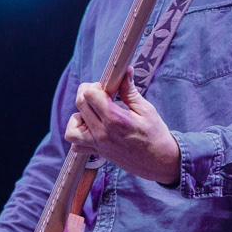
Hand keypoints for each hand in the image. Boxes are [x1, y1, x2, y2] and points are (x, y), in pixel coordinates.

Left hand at [64, 75, 179, 184]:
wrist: (160, 161)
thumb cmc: (155, 134)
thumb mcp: (146, 109)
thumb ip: (130, 90)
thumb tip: (124, 71)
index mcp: (115, 119)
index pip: (90, 94)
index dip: (96, 86)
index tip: (106, 87)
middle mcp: (103, 133)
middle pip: (80, 104)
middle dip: (87, 93)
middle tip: (101, 95)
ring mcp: (98, 145)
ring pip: (71, 128)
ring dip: (79, 116)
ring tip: (93, 113)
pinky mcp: (98, 153)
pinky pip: (76, 145)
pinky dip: (78, 136)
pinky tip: (91, 128)